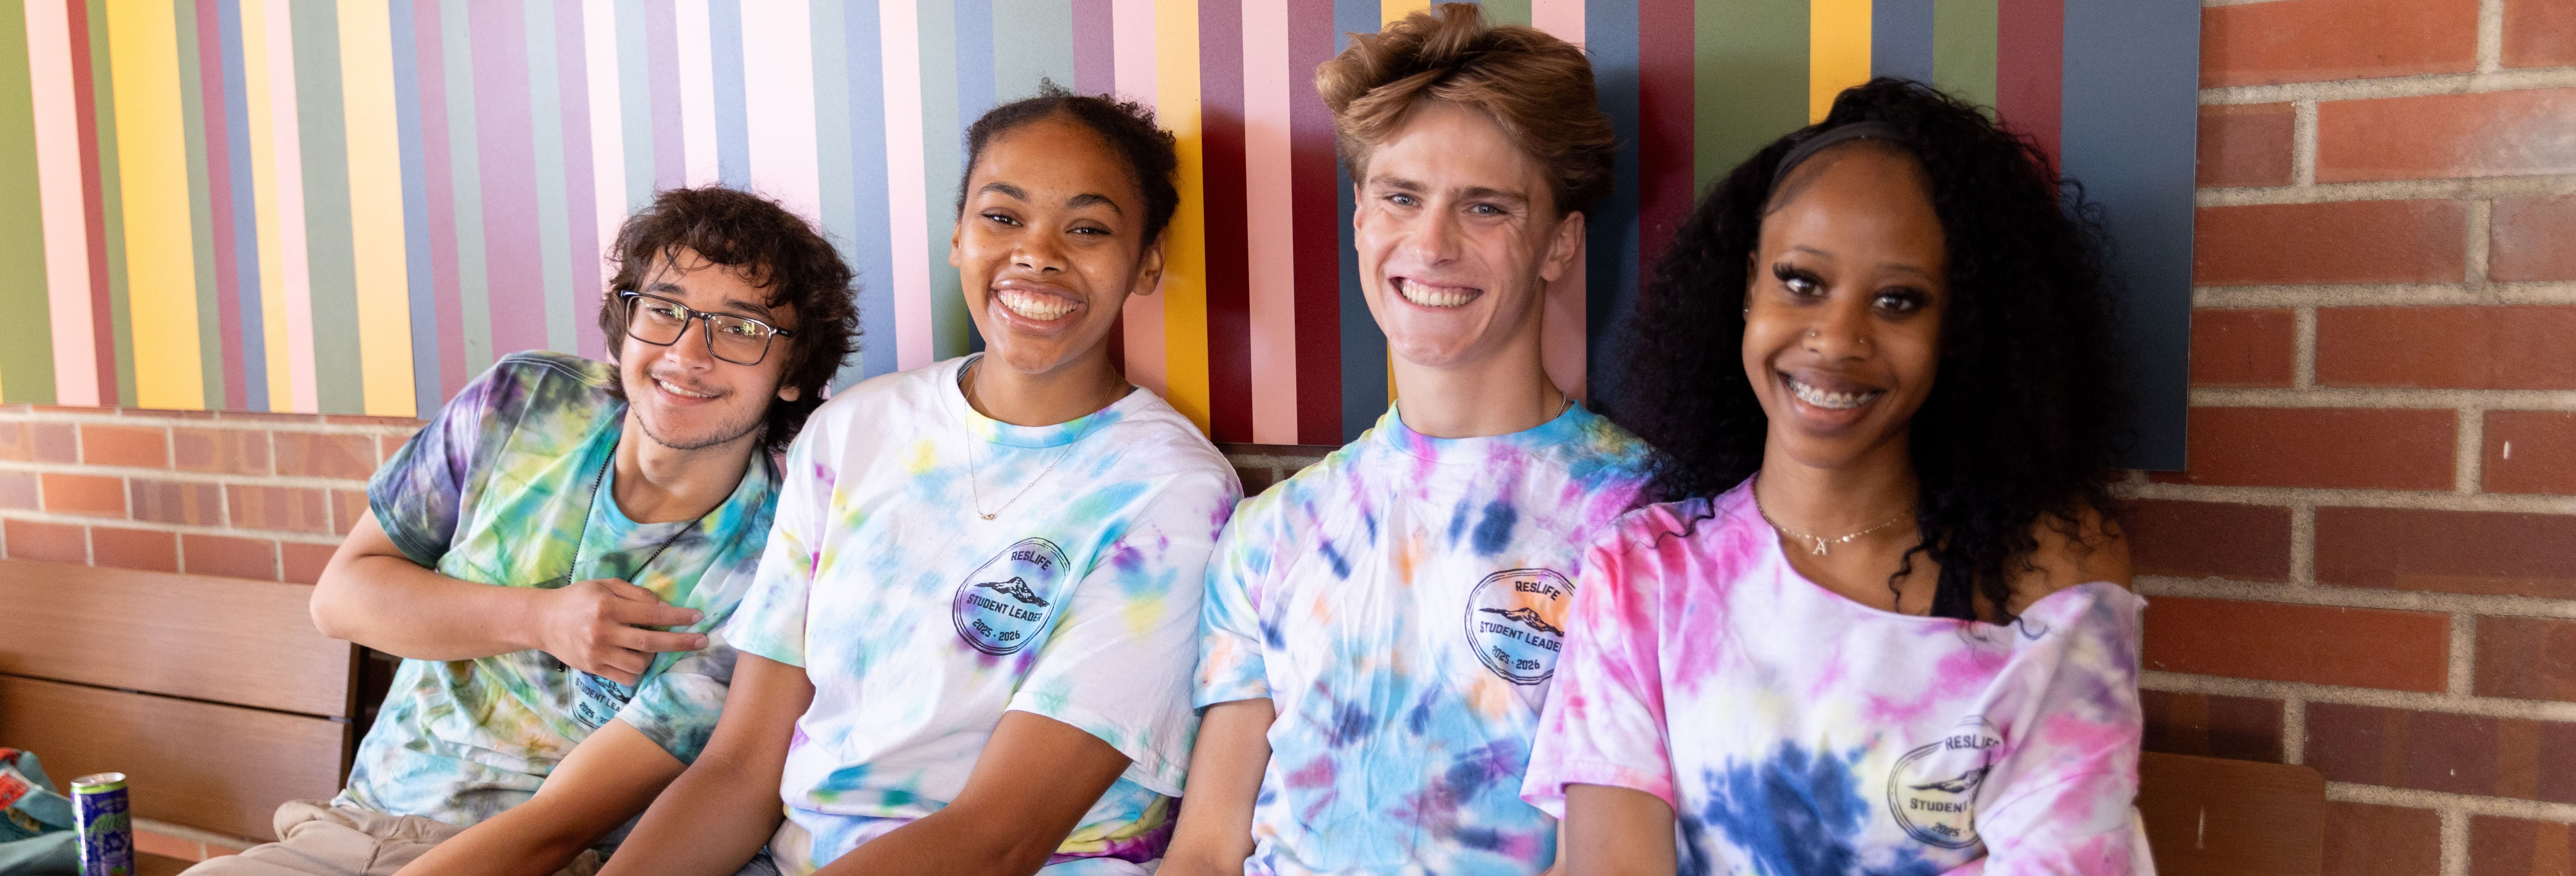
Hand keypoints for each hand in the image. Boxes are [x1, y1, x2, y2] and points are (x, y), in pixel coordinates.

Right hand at [535, 578, 706, 684]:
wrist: (543, 621)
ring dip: (653, 656)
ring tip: (649, 646)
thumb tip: (663, 605)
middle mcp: (603, 631)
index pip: (651, 613)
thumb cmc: (578, 599)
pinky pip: (627, 677)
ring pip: (640, 664)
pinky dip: (638, 671)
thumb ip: (635, 594)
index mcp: (607, 607)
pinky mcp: (593, 669)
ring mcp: (597, 654)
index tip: (698, 617)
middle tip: (703, 641)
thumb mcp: (605, 585)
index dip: (677, 617)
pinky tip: (636, 658)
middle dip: (681, 642)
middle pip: (651, 642)